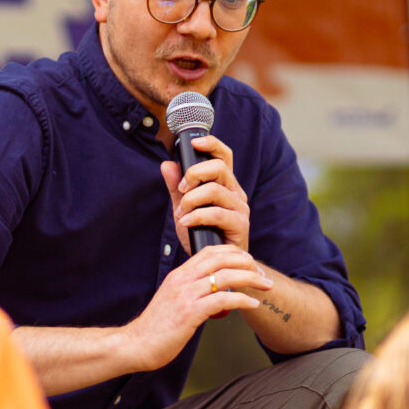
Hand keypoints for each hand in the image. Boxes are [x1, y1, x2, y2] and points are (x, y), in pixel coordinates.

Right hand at [123, 244, 271, 371]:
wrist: (136, 345)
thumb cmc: (156, 328)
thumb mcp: (173, 301)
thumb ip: (190, 292)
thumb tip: (211, 293)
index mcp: (179, 275)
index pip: (209, 252)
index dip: (233, 253)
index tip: (249, 262)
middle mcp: (182, 280)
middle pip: (221, 259)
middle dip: (247, 263)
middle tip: (263, 273)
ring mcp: (186, 295)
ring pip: (226, 277)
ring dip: (251, 279)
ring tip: (266, 286)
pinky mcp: (190, 313)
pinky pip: (223, 300)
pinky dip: (242, 300)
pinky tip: (253, 304)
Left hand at [160, 134, 249, 254]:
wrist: (217, 267)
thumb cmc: (202, 235)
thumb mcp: (184, 208)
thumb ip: (176, 187)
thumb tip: (167, 164)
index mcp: (225, 185)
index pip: (224, 156)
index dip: (211, 144)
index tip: (194, 142)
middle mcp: (236, 193)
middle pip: (219, 167)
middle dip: (194, 174)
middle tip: (181, 189)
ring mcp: (240, 209)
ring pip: (215, 190)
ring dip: (191, 200)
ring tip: (180, 213)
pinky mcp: (241, 225)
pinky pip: (216, 213)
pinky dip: (196, 216)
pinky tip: (185, 223)